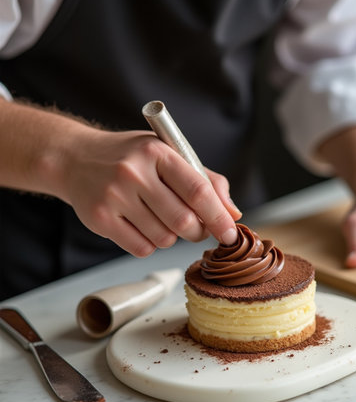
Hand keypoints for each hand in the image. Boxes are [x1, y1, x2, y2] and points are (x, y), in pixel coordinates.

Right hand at [61, 129, 240, 256]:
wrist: (75, 158)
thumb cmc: (131, 158)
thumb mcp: (167, 155)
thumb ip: (204, 180)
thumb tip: (233, 212)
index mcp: (157, 153)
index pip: (198, 190)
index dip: (219, 217)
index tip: (231, 235)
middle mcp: (134, 173)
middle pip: (184, 221)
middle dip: (198, 232)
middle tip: (197, 228)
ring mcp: (114, 196)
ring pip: (164, 238)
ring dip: (172, 237)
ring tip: (160, 218)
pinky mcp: (99, 218)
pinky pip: (141, 248)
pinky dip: (150, 244)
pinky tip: (141, 225)